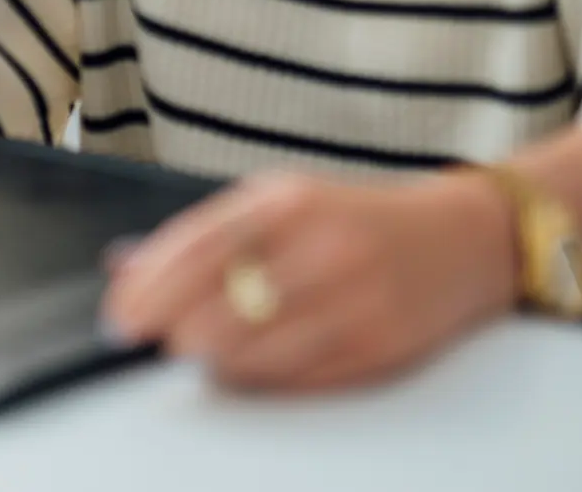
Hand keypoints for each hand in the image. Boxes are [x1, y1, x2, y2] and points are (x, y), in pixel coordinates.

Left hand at [99, 170, 517, 392]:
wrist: (462, 239)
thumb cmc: (353, 222)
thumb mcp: (281, 203)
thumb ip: (206, 235)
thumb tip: (126, 269)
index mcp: (289, 201)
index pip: (201, 246)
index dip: (150, 288)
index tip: (119, 316)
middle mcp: (323, 245)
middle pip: (223, 304)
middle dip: (174, 331)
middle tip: (149, 343)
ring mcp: (357, 299)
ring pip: (257, 349)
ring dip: (213, 360)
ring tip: (195, 354)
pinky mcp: (381, 347)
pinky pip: (299, 378)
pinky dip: (260, 380)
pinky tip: (243, 371)